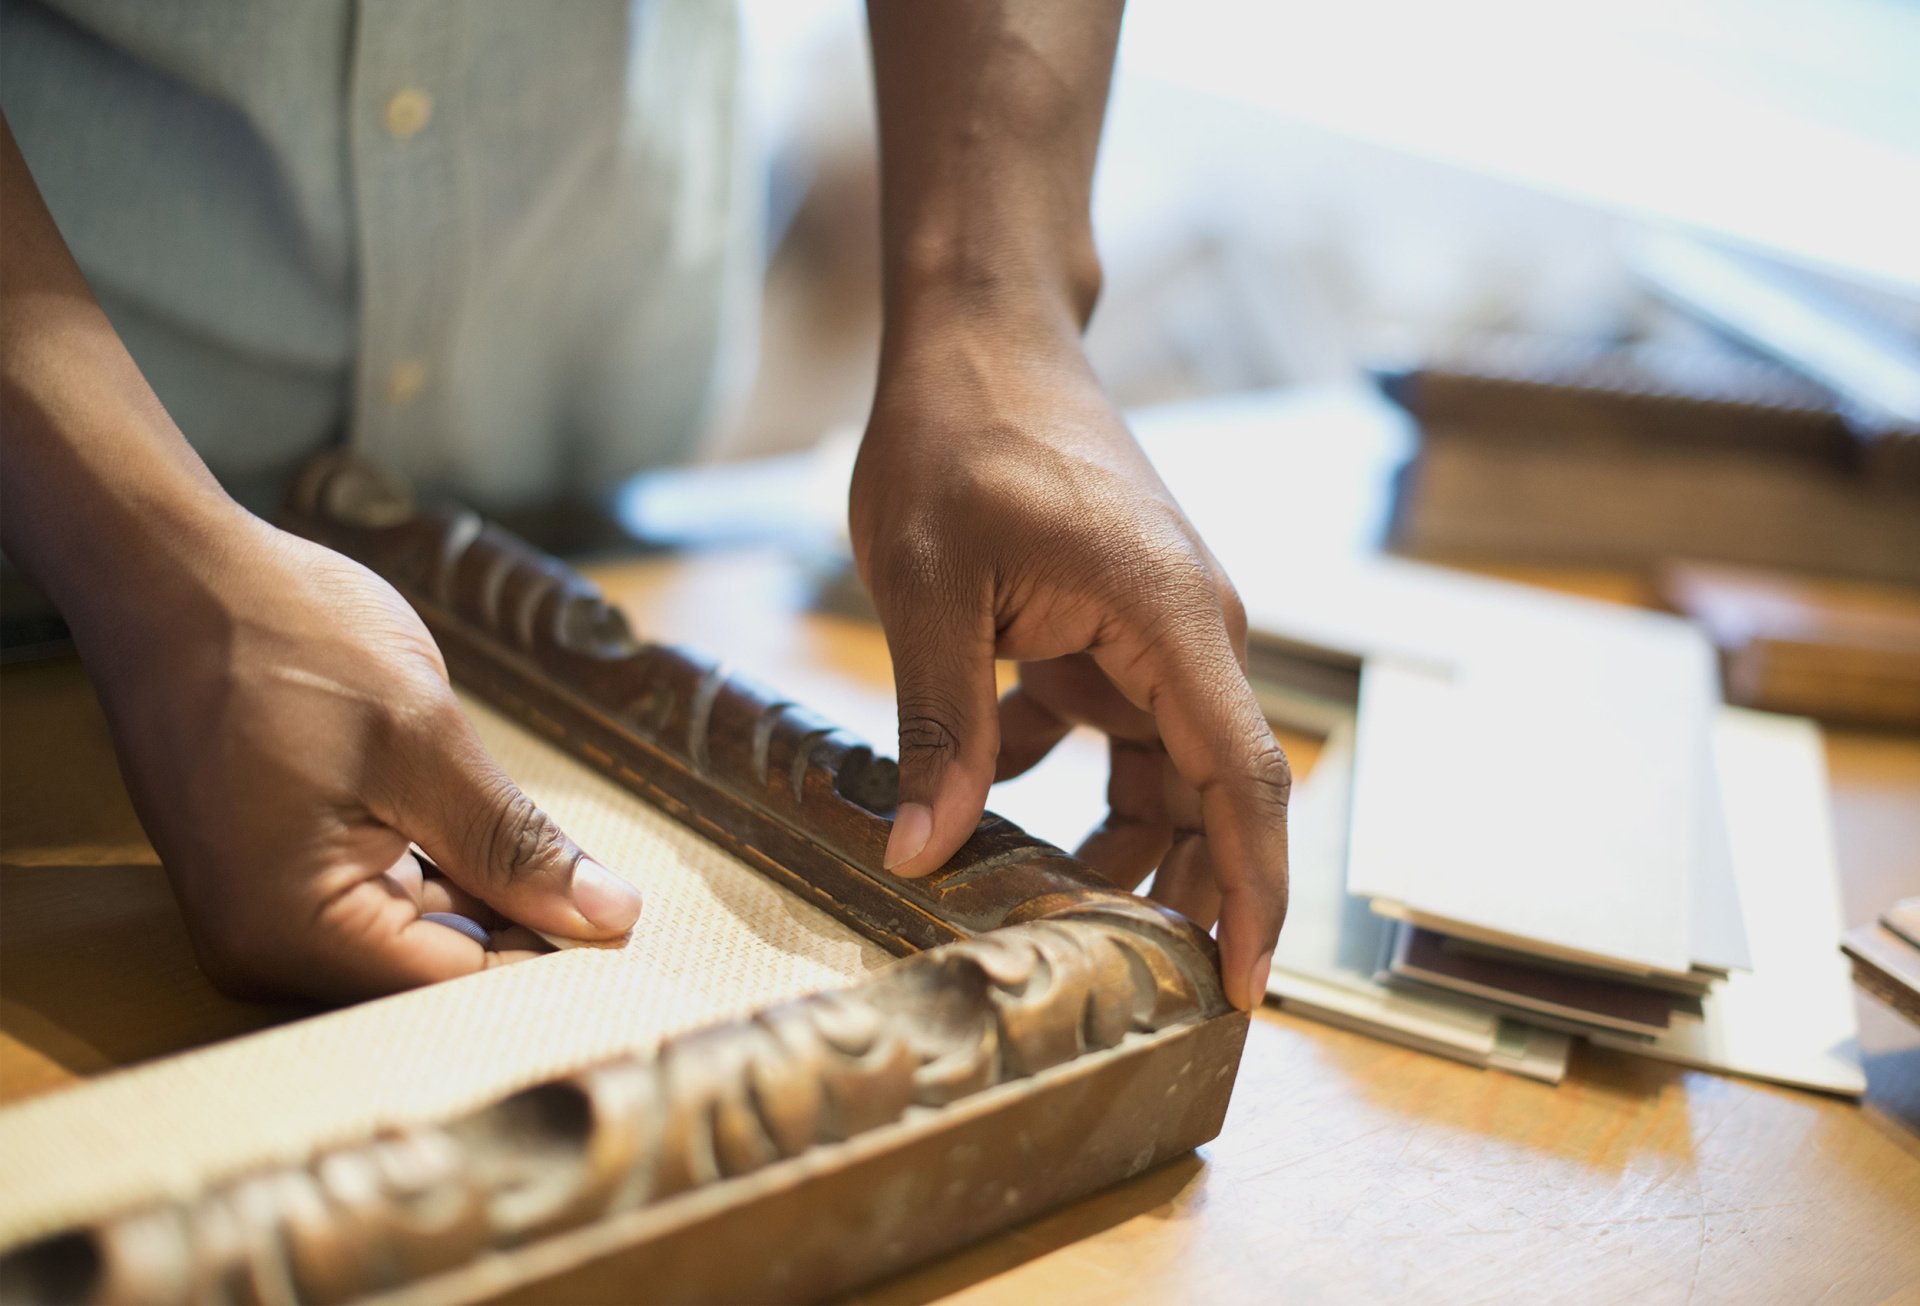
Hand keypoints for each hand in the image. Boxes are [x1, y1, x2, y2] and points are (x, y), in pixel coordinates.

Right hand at [75, 518, 640, 1001]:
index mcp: (292, 930)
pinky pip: (385, 904)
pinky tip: (518, 857)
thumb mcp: (423, 739)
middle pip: (436, 981)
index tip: (639, 953)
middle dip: (532, 948)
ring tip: (590, 889)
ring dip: (500, 913)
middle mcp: (267, 948)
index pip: (453, 996)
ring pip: (419, 942)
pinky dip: (453, 882)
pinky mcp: (279, 876)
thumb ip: (514, 843)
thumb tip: (608, 916)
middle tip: (631, 919)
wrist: (171, 571)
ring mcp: (267, 915)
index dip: (555, 976)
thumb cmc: (281, 638)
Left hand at [849, 323, 1288, 1010]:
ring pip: (1161, 769)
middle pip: (1213, 792)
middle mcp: (1189, 630)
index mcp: (1171, 618)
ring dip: (1117, 840)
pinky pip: (1114, 728)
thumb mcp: (928, 586)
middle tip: (1132, 985)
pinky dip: (1068, 777)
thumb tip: (924, 856)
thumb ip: (940, 724)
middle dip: (1186, 890)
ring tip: (1049, 909)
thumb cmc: (959, 434)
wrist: (980, 334)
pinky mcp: (1114, 622)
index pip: (1242, 780)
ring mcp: (1155, 626)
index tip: (1246, 989)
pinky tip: (992, 799)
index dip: (1255, 893)